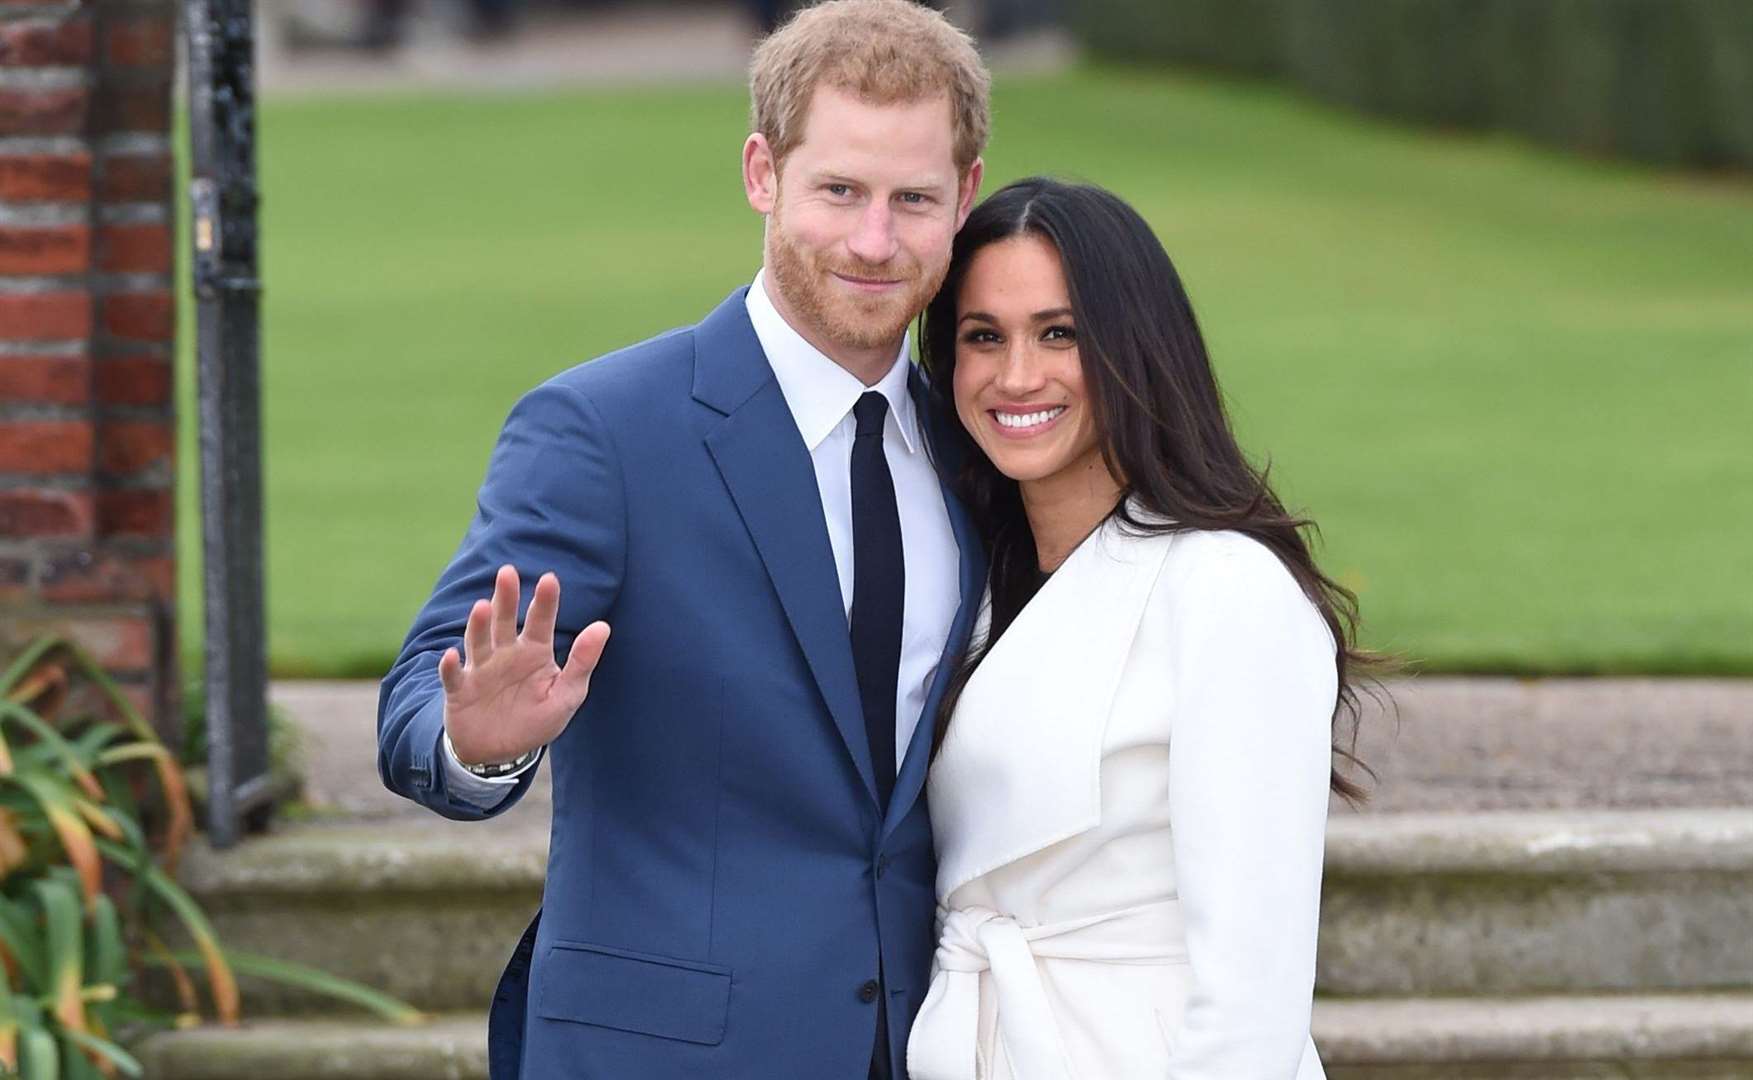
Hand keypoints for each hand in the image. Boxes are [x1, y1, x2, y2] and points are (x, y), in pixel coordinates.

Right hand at [439, 564, 609, 765]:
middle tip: (507, 572)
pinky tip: (453, 656)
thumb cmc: (536, 720)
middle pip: (504, 620)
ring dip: (479, 626)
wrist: (500, 753)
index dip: (545, 601)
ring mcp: (481, 669)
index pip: (540, 621)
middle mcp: (505, 653)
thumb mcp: (567, 695)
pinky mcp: (460, 690)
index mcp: (534, 652)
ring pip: (478, 642)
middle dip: (506, 597)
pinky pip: (454, 676)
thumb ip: (582, 662)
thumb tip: (603, 627)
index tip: (550, 579)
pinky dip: (451, 667)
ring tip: (483, 607)